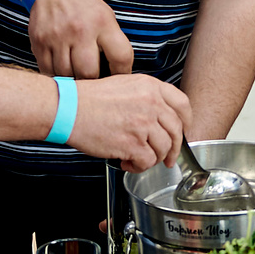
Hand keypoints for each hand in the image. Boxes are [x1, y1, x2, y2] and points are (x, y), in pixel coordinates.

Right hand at [28, 0, 134, 78]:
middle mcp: (80, 30)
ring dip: (73, 80)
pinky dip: (56, 75)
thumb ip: (113, 42)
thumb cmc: (84, 7)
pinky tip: (61, 70)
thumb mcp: (106, 16)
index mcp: (103, 23)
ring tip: (76, 75)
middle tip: (93, 80)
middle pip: (89, 73)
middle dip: (93, 81)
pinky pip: (48, 71)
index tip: (119, 77)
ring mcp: (57, 37)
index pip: (120, 57)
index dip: (122, 73)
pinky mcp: (40, 42)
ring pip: (67, 75)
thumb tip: (119, 73)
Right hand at [69, 73, 189, 171]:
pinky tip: (128, 163)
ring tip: (138, 159)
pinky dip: (139, 167)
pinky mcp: (132, 143)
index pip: (182, 104)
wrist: (68, 108)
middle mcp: (151, 104)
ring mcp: (143, 124)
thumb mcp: (123, 85)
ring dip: (154, 159)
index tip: (183, 131)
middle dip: (174, 148)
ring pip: (164, 149)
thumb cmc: (88, 99)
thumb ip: (145, 97)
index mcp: (150, 87)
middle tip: (168, 158)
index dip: (186, 122)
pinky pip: (147, 162)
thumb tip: (158, 116)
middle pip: (176, 130)